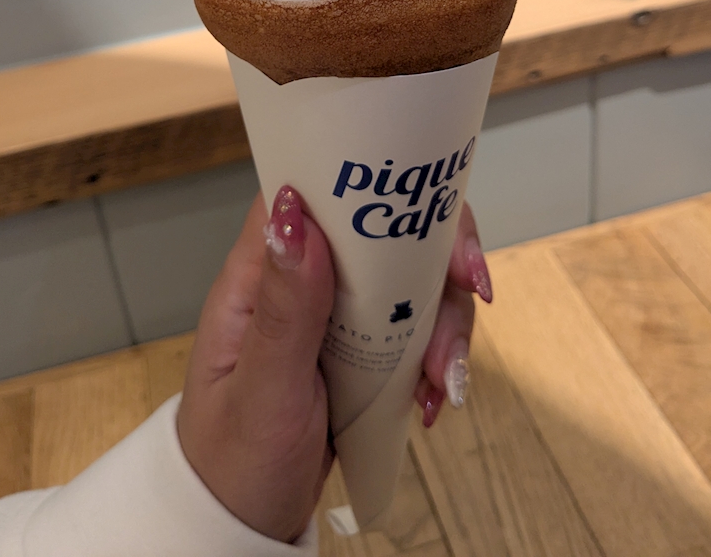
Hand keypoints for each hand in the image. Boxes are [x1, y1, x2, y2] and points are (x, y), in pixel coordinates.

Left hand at [177, 187, 491, 543]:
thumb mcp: (262, 388)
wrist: (240, 527)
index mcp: (262, 272)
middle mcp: (303, 280)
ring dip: (445, 325)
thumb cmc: (234, 460)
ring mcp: (336, 315)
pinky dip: (436, 359)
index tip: (436, 217)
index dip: (381, 187)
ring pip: (412, 283)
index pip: (321, 192)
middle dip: (439, 262)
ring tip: (442, 382)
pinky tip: (433, 399)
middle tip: (476, 294)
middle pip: (387, 232)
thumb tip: (295, 209)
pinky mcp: (361, 349)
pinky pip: (415, 331)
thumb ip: (284, 305)